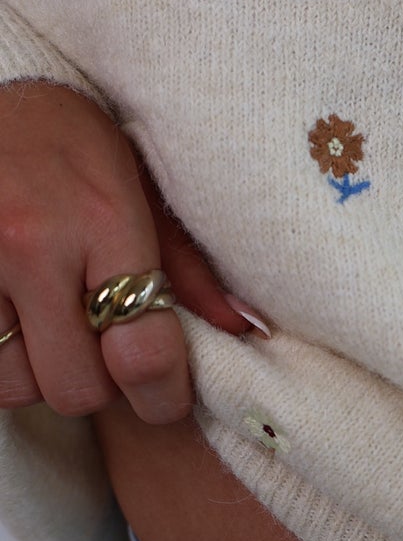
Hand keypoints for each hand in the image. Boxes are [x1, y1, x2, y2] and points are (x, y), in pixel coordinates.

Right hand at [0, 80, 267, 424]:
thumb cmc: (75, 142)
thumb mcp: (144, 185)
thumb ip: (189, 265)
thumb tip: (242, 330)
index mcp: (102, 219)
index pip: (141, 348)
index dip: (161, 394)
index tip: (165, 398)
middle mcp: (33, 244)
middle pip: (76, 387)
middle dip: (98, 383)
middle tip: (102, 348)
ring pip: (15, 386)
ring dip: (40, 374)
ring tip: (52, 328)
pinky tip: (15, 319)